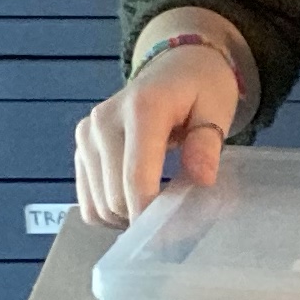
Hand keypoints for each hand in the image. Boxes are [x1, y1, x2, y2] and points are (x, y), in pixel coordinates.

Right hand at [73, 36, 245, 226]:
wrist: (176, 65)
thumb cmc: (202, 88)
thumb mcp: (218, 109)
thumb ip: (208, 144)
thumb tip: (201, 180)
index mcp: (142, 108)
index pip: (136, 177)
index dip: (151, 215)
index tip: (175, 234)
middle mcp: (104, 120)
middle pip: (114, 197)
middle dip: (144, 219)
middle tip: (177, 220)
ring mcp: (87, 133)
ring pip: (98, 204)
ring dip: (127, 219)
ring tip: (158, 207)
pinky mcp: (81, 145)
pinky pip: (87, 200)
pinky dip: (110, 212)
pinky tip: (136, 201)